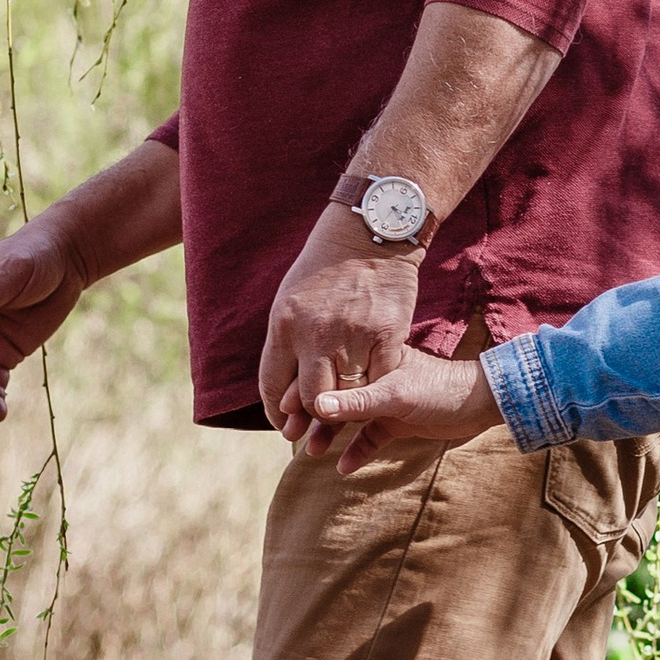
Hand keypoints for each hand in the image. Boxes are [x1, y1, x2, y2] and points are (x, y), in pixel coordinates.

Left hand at [259, 209, 424, 436]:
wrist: (370, 233)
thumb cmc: (326, 266)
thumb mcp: (291, 299)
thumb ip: (286, 341)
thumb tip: (284, 385)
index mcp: (284, 325)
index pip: (272, 386)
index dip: (278, 413)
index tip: (285, 424)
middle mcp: (315, 334)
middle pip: (311, 399)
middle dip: (312, 418)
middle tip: (317, 426)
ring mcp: (352, 335)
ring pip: (347, 394)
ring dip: (346, 408)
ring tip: (345, 412)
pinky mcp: (387, 334)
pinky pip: (380, 379)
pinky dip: (375, 391)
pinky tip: (373, 393)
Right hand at [305, 349, 500, 468]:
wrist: (482, 404)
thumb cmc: (441, 389)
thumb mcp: (396, 395)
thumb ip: (357, 402)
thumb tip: (316, 406)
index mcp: (370, 361)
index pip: (328, 374)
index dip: (303, 390)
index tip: (283, 409)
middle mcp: (373, 378)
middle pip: (334, 396)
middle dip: (311, 415)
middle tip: (291, 434)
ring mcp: (384, 401)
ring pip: (348, 419)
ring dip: (330, 434)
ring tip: (312, 452)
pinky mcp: (397, 421)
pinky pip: (369, 436)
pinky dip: (356, 450)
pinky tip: (342, 467)